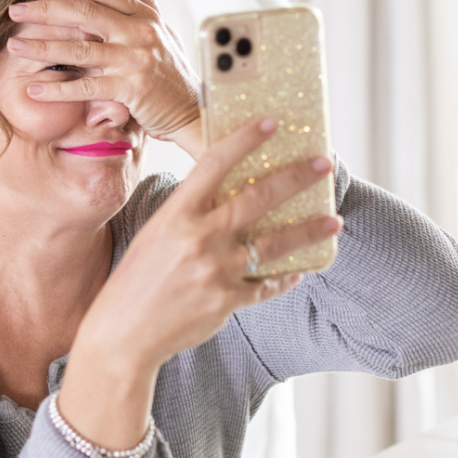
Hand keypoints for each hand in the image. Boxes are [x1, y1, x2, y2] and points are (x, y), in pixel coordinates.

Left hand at [7, 0, 203, 156]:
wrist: (194, 112)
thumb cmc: (172, 73)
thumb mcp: (164, 29)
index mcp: (145, 16)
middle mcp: (141, 33)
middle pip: (85, 14)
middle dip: (46, 11)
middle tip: (14, 11)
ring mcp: (136, 61)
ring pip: (80, 50)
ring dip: (42, 48)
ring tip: (14, 46)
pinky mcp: (131, 90)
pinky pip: (86, 88)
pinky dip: (57, 90)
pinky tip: (34, 89)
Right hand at [57, 119, 341, 450]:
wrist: (123, 334)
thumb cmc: (135, 280)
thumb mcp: (156, 234)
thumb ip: (190, 215)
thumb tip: (228, 196)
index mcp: (176, 214)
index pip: (215, 164)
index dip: (246, 139)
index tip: (272, 122)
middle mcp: (199, 237)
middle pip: (258, 198)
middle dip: (296, 176)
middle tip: (324, 163)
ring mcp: (216, 270)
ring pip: (275, 243)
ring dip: (309, 230)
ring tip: (333, 220)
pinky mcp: (227, 301)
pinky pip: (267, 284)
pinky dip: (285, 276)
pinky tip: (299, 269)